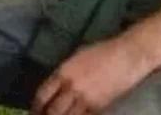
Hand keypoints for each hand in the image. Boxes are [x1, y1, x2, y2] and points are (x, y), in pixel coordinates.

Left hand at [31, 38, 155, 114]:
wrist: (126, 57)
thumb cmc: (101, 52)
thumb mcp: (75, 58)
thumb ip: (63, 72)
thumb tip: (55, 85)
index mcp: (63, 73)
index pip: (43, 94)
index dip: (36, 106)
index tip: (34, 111)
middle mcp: (71, 87)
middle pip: (53, 110)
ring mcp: (86, 99)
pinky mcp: (99, 107)